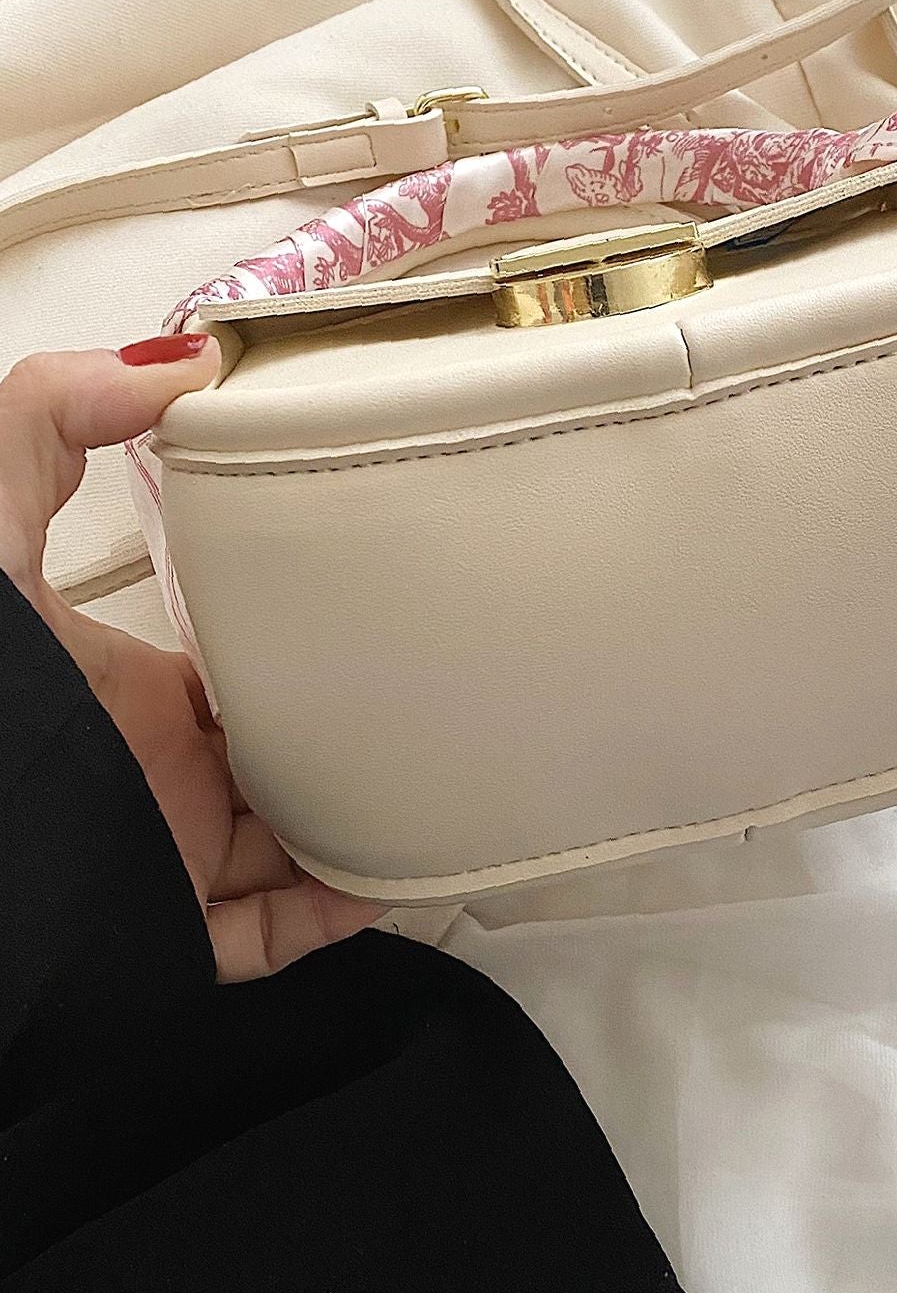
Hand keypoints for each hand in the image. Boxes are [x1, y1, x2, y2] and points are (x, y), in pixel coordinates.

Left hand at [0, 337, 376, 982]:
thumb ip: (55, 414)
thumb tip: (183, 356)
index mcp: (120, 690)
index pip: (228, 671)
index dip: (297, 646)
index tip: (375, 613)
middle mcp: (147, 774)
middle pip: (272, 760)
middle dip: (350, 737)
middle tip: (435, 700)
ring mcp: (158, 855)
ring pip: (287, 852)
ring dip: (362, 829)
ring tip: (445, 785)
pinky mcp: (161, 929)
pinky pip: (270, 937)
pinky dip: (335, 915)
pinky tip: (397, 875)